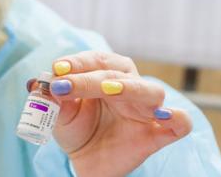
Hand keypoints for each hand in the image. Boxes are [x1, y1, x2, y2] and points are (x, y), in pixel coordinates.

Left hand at [28, 51, 191, 176]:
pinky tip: (162, 117)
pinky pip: (180, 123)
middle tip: (64, 84)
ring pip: (149, 91)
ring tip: (108, 90)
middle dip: (89, 78)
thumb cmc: (77, 129)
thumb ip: (54, 99)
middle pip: (117, 73)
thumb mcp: (60, 115)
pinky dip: (176, 118)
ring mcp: (146, 110)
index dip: (77, 62)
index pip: (95, 60)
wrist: (87, 161)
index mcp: (106, 74)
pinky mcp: (158, 133)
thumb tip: (39, 85)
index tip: (56, 69)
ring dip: (129, 88)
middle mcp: (129, 86)